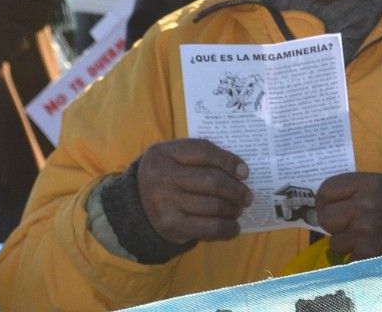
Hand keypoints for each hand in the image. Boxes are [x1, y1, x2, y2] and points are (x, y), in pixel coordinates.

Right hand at [135, 139, 249, 245]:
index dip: (229, 160)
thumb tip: (240, 171)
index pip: (205, 151)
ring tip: (239, 209)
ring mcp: (165, 203)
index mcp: (164, 153)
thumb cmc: (166, 175)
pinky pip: (207, 228)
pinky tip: (234, 228)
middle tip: (246, 196)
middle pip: (212, 181)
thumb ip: (202, 156)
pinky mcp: (170, 226)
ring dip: (233, 209)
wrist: (134, 205)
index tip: (245, 172)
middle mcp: (162, 177)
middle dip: (236, 190)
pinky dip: (226, 229)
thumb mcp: (175, 156)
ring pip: (213, 206)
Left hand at [316, 172, 381, 260]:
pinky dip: (356, 255)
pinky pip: (348, 257)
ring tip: (363, 236)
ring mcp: (366, 231)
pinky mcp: (369, 253)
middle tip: (346, 224)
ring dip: (346, 241)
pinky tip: (370, 246)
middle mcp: (365, 205)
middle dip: (333, 223)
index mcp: (367, 184)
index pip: (326, 191)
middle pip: (326, 218)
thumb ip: (352, 190)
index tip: (329, 206)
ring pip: (335, 242)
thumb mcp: (378, 183)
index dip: (324, 201)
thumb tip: (320, 204)